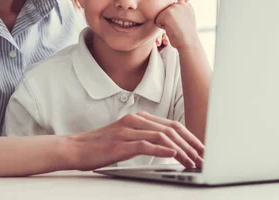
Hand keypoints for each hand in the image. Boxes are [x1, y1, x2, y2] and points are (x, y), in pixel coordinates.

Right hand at [66, 112, 203, 170]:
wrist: (76, 148)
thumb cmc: (101, 146)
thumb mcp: (126, 138)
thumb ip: (145, 138)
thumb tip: (169, 148)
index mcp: (139, 118)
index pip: (171, 125)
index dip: (190, 137)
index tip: (201, 149)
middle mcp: (135, 121)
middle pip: (171, 129)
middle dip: (191, 143)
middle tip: (203, 157)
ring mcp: (128, 131)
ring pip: (162, 136)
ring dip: (181, 149)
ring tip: (192, 161)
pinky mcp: (121, 143)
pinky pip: (145, 144)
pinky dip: (162, 149)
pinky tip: (173, 155)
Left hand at [154, 0, 197, 50]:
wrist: (189, 42)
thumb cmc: (186, 35)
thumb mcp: (186, 20)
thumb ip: (180, 13)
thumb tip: (171, 8)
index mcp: (186, 5)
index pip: (172, 10)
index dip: (174, 20)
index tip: (181, 25)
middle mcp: (181, 4)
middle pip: (165, 11)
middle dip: (169, 21)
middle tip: (178, 27)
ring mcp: (174, 7)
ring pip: (161, 15)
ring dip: (165, 24)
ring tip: (175, 28)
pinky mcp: (167, 12)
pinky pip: (157, 20)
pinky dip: (162, 27)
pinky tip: (171, 29)